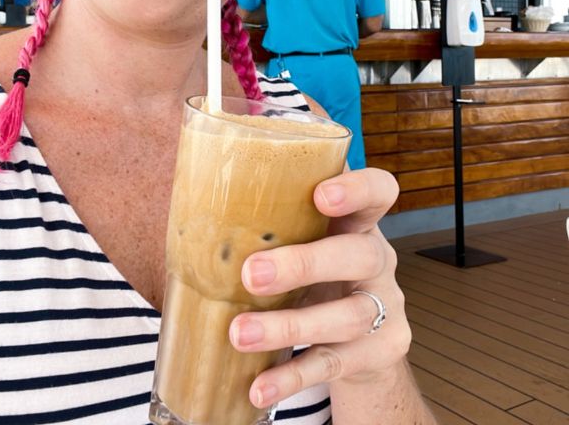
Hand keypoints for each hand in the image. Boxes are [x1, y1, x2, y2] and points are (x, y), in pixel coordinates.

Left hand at [229, 168, 411, 409]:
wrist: (362, 343)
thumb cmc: (315, 275)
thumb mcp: (306, 243)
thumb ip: (274, 225)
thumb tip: (194, 204)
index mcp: (357, 223)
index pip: (378, 191)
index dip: (358, 189)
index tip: (320, 195)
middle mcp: (378, 260)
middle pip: (360, 254)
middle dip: (305, 264)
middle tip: (252, 274)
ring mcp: (383, 308)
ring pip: (348, 316)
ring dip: (289, 326)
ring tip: (239, 334)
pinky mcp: (377, 353)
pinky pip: (333, 364)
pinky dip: (293, 376)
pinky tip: (260, 387)